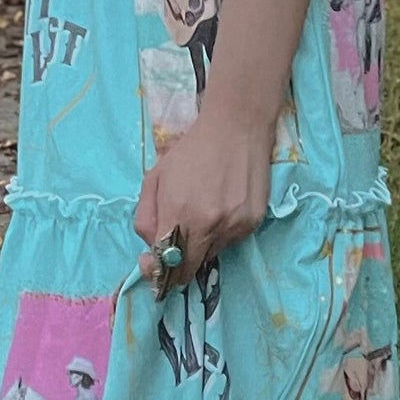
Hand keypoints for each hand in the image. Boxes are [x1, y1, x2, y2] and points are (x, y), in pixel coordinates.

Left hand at [134, 111, 272, 289]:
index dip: (157, 270)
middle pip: (189, 269)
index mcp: (178, 214)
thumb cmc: (190, 151)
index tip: (152, 262)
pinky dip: (222, 233)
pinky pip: (230, 241)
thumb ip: (146, 217)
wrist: (236, 129)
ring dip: (201, 244)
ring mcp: (234, 226)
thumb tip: (152, 248)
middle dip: (177, 265)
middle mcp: (208, 225)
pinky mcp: (253, 223)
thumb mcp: (154, 178)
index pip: (166, 265)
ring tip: (203, 211)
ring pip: (210, 254)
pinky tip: (222, 206)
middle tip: (173, 247)